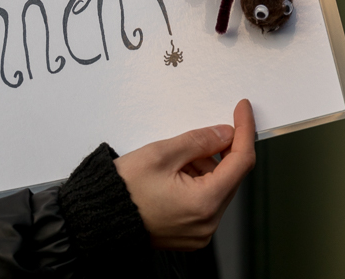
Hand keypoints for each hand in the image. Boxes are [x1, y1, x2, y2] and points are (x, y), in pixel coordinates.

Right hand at [113, 99, 255, 249]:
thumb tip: (225, 134)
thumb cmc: (123, 190)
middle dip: (218, 152)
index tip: (242, 110)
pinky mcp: (191, 234)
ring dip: (205, 168)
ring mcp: (200, 232)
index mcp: (204, 203)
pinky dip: (197, 184)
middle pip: (230, 177)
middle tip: (196, 137)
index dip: (245, 131)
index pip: (241, 161)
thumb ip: (198, 141)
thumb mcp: (161, 154)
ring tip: (174, 161)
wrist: (99, 219)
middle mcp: (208, 223)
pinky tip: (174, 175)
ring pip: (218, 188)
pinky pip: (206, 202)